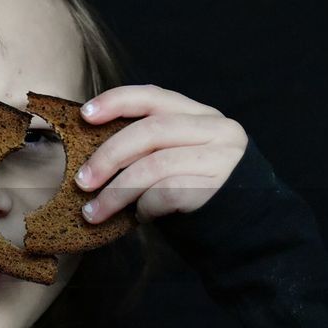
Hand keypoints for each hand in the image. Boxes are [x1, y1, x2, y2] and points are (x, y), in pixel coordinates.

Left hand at [74, 84, 247, 222]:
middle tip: (82, 181)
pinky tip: (137, 218)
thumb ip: (150, 146)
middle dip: (108, 156)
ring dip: (116, 192)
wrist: (245, 231)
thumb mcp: (179, 157)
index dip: (116, 101)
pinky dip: (144, 207)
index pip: (154, 97)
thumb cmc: (199, 194)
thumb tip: (92, 150)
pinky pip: (167, 193)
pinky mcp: (218, 189)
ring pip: (154, 165)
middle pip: (150, 131)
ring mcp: (221, 159)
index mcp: (202, 115)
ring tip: (93, 212)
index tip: (85, 116)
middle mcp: (217, 129)